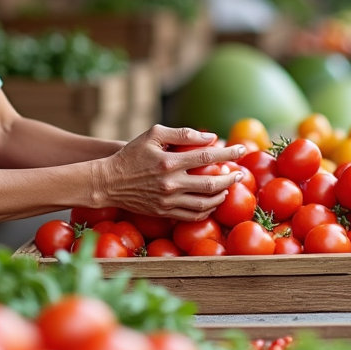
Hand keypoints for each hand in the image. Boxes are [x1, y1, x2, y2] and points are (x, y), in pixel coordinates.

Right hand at [97, 125, 246, 221]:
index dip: (228, 154)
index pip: (207, 157)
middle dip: (230, 178)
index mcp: (169, 161)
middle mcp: (171, 183)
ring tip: (228, 188)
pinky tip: (212, 202)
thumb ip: (182, 133)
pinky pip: (192, 215)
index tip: (242, 150)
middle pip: (211, 183)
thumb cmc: (131, 154)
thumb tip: (210, 138)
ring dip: (221, 196)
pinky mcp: (164, 212)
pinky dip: (207, 210)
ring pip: (205, 203)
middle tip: (240, 174)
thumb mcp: (153, 135)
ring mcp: (168, 201)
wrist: (108, 182)